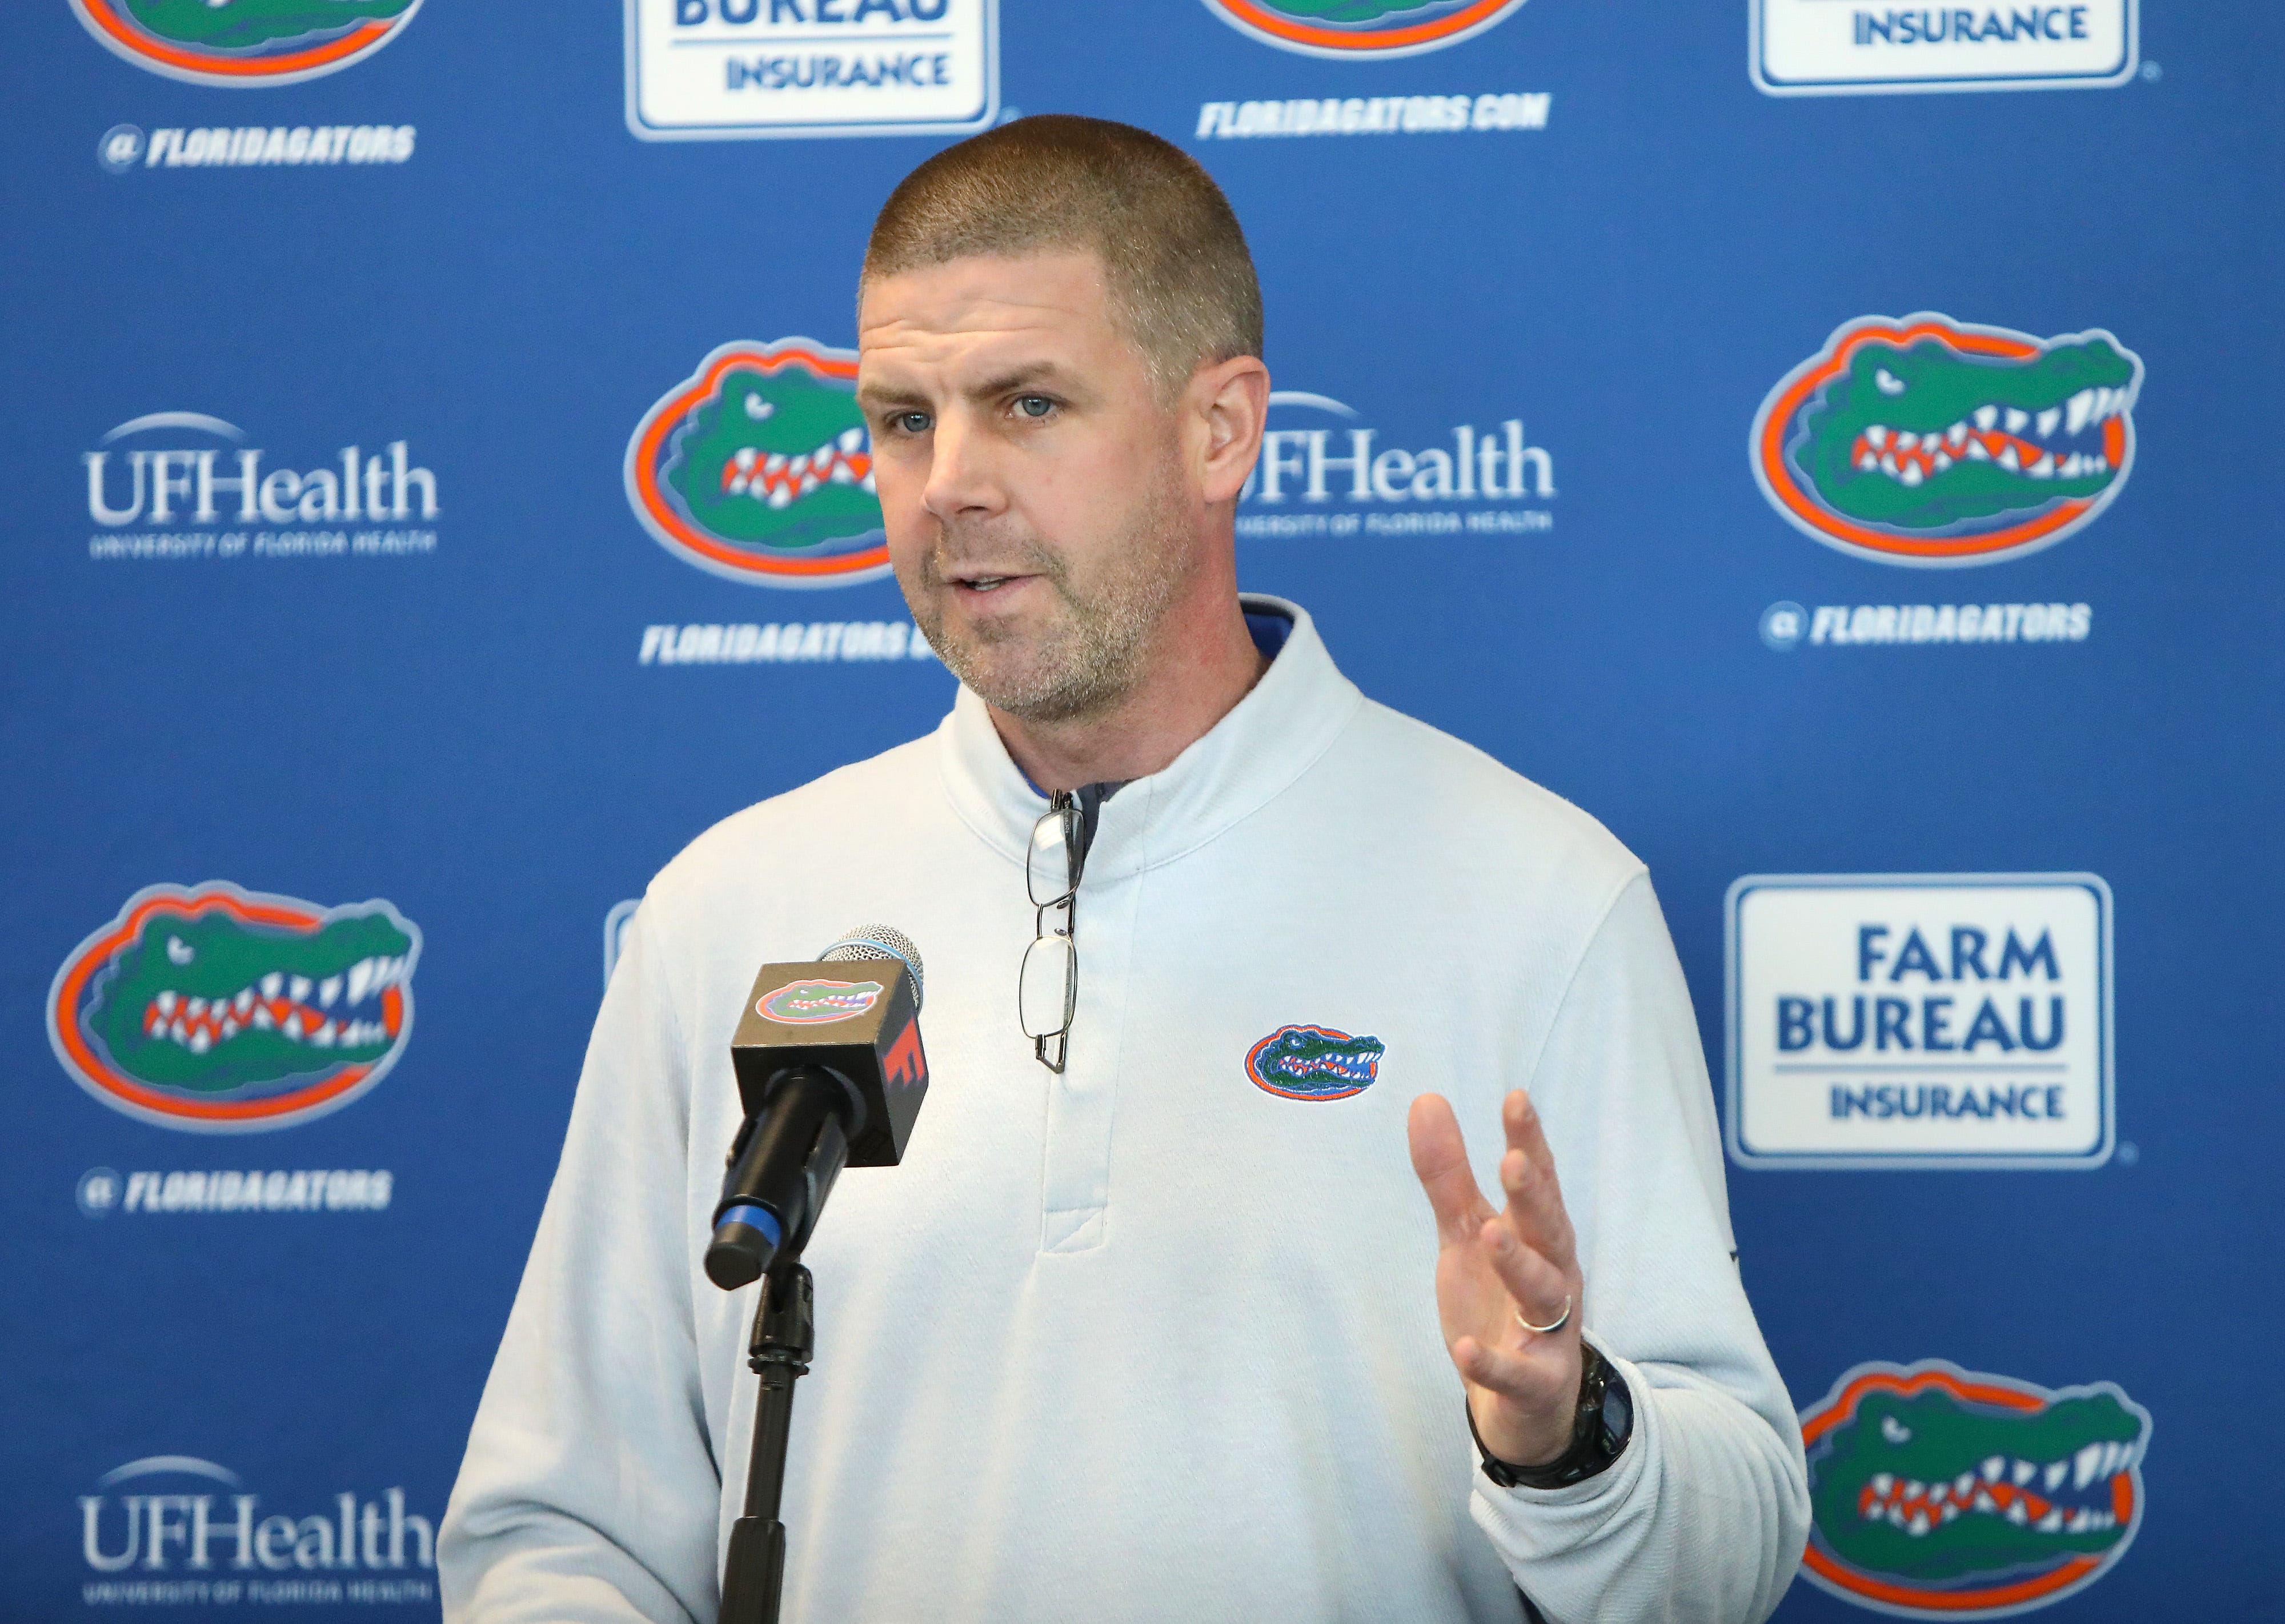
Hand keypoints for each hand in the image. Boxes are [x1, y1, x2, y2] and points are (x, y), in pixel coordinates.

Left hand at [1407, 1089, 1585, 1466]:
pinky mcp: (1537, 1382)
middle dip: (1534, 1196)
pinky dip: (1493, 1362)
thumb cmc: (1498, 1302)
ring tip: (1491, 1234)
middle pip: (1550, 1231)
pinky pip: (1517, 1373)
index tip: (1516, 1099)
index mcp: (1539, 1237)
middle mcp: (1554, 1277)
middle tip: (1512, 1160)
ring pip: (1544, 1294)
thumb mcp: (1467, 1235)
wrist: (1523, 1402)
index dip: (1530, 1142)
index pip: (1539, 1183)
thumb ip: (1448, 1175)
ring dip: (1519, 1264)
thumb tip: (1426, 1099)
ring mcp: (1549, 1331)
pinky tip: (1468, 1349)